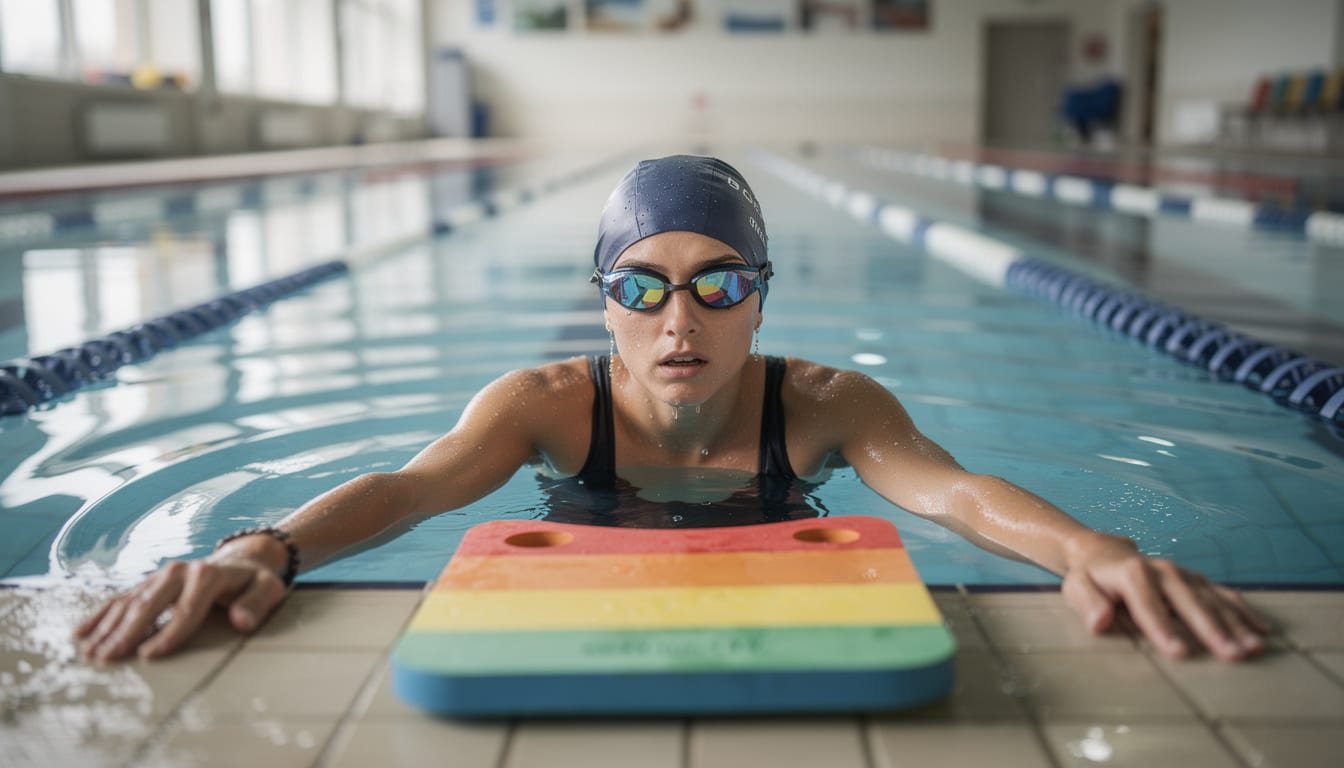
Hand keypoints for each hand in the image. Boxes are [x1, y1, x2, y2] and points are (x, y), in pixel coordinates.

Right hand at [74, 553, 286, 661]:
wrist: (241, 562)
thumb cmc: (255, 583)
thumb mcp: (268, 589)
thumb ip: (256, 604)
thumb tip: (241, 621)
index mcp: (208, 575)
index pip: (186, 609)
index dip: (168, 633)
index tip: (150, 656)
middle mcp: (179, 572)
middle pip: (150, 604)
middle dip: (128, 632)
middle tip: (108, 658)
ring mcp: (160, 576)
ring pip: (130, 602)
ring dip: (109, 628)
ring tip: (91, 653)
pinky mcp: (149, 583)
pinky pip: (121, 598)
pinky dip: (101, 615)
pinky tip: (82, 633)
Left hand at [1061, 533, 1269, 660]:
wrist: (1103, 554)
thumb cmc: (1090, 579)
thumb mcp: (1076, 588)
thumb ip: (1088, 603)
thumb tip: (1100, 621)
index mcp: (1131, 573)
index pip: (1147, 603)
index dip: (1163, 627)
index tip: (1179, 653)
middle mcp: (1163, 570)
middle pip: (1188, 600)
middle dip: (1211, 629)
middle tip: (1231, 655)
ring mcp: (1183, 575)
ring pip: (1212, 599)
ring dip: (1235, 624)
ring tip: (1253, 648)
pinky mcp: (1196, 580)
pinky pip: (1224, 594)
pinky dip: (1243, 611)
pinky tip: (1261, 630)